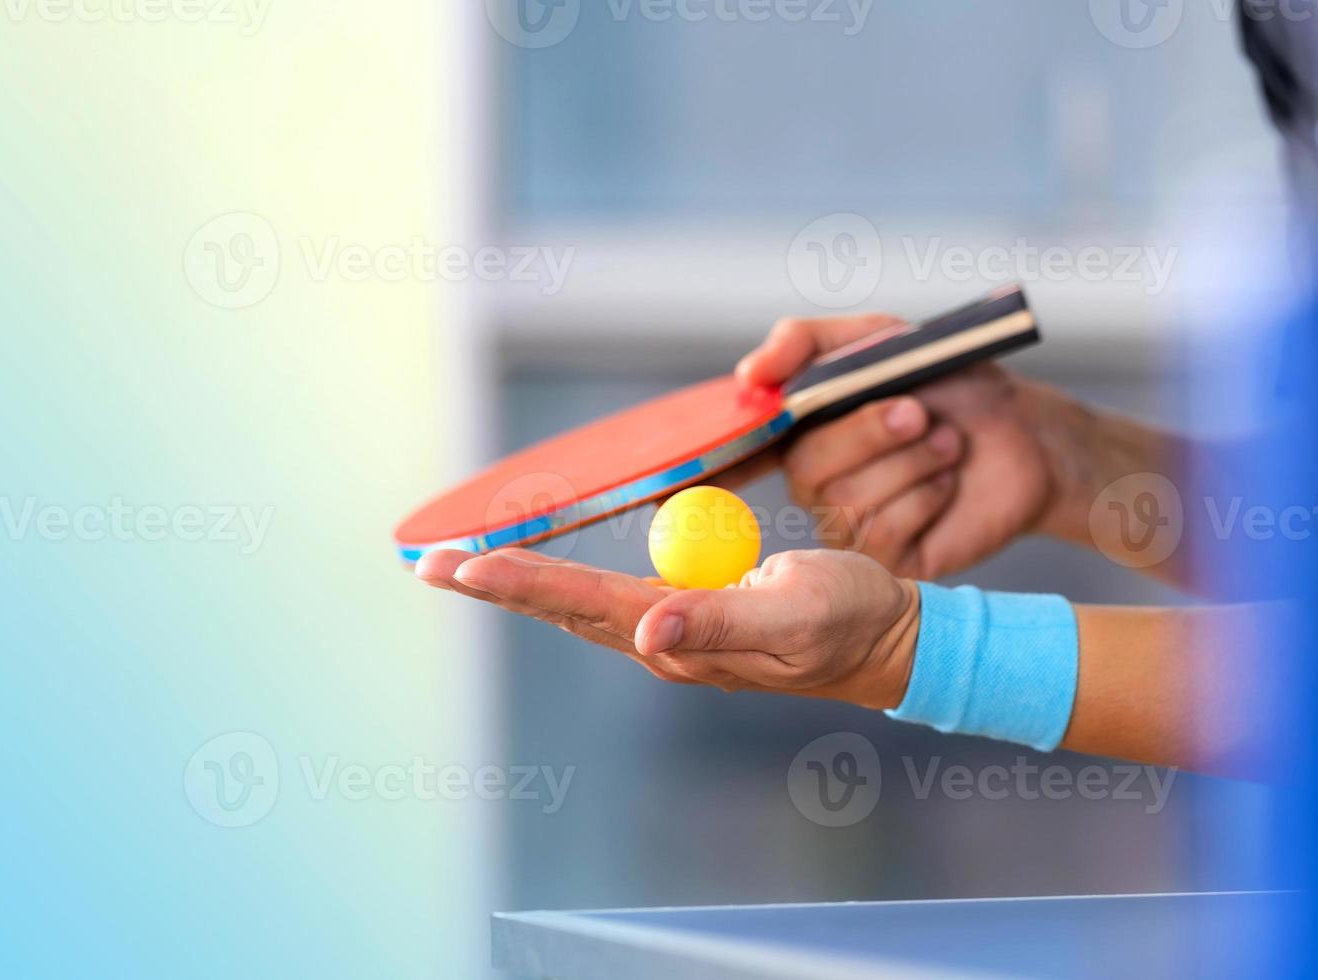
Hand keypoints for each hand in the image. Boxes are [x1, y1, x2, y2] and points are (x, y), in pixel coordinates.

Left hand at [414, 547, 919, 709]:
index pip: (581, 605)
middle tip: (428, 565)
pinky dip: (562, 584)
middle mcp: (663, 641)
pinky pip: (607, 599)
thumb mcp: (795, 613)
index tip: (462, 566)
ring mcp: (672, 633)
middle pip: (561, 609)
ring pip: (577, 607)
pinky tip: (539, 577)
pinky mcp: (688, 618)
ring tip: (465, 568)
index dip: (520, 583)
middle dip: (495, 586)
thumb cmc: (849, 621)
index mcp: (679, 639)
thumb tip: (647, 630)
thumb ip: (720, 621)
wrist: (889, 639)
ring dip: (520, 586)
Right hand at [738, 313, 1076, 579]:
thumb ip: (806, 342)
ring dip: (912, 462)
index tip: (696, 468)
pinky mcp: (890, 560)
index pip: (736, 454)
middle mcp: (815, 484)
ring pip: (850, 503)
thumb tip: (750, 373)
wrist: (1026, 433)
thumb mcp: (879, 338)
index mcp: (799, 431)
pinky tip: (947, 484)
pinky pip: (883, 536)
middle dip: (867, 434)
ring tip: (946, 443)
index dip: (714, 463)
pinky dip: (926, 498)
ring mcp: (849, 526)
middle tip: (917, 411)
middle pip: (806, 470)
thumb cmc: (949, 383)